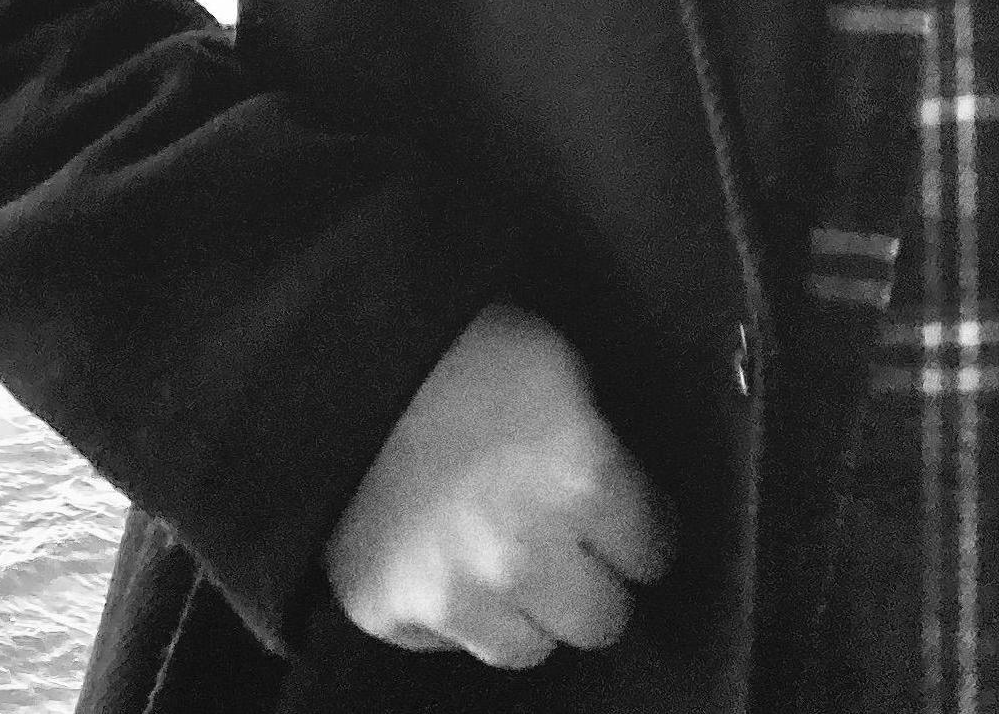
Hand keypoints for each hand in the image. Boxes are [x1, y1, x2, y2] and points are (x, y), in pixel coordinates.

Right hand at [324, 302, 673, 667]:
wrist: (346, 363)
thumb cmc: (465, 350)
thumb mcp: (559, 371)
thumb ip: (600, 442)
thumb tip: (625, 488)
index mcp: (582, 479)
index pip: (651, 551)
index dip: (643, 533)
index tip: (631, 527)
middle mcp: (525, 552)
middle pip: (601, 620)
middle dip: (597, 585)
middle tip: (580, 557)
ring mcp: (453, 593)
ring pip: (527, 649)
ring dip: (530, 612)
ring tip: (514, 568)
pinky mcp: (390, 613)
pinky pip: (448, 641)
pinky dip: (456, 611)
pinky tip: (450, 560)